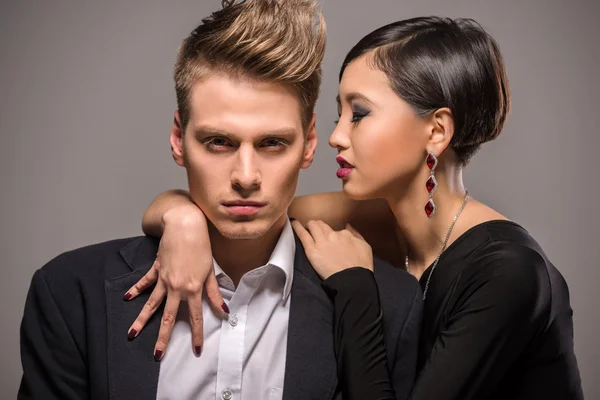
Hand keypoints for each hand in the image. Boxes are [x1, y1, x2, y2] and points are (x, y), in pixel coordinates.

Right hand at [123, 205, 227, 359]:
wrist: (185, 225)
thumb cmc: (202, 246)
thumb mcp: (210, 270)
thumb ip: (215, 293)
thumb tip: (224, 311)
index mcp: (193, 289)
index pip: (195, 317)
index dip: (196, 334)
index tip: (196, 350)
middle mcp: (176, 287)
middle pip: (169, 317)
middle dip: (163, 338)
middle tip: (156, 355)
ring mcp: (164, 279)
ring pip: (152, 304)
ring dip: (142, 320)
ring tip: (131, 334)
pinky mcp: (156, 269)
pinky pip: (145, 282)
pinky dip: (136, 290)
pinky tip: (127, 298)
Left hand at [292, 219, 373, 278]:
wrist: (352, 279)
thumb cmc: (361, 266)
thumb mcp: (365, 246)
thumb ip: (356, 234)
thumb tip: (348, 226)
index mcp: (345, 234)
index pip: (334, 230)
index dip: (331, 234)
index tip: (329, 239)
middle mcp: (332, 234)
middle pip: (321, 225)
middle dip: (318, 226)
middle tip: (315, 231)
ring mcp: (321, 241)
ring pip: (312, 226)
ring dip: (309, 226)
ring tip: (303, 226)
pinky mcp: (312, 250)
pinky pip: (303, 234)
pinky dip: (297, 227)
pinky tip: (293, 222)